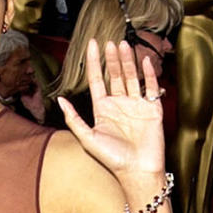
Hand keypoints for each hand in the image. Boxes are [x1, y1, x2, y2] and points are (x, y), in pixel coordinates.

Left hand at [57, 40, 165, 175]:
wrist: (137, 170)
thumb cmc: (112, 158)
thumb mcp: (87, 138)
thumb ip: (73, 118)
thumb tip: (60, 99)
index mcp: (103, 108)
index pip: (97, 79)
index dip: (93, 61)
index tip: (92, 44)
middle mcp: (119, 104)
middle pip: (114, 75)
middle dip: (112, 58)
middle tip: (110, 42)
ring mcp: (136, 105)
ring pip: (131, 77)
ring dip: (127, 61)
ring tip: (124, 45)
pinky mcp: (152, 109)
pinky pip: (150, 87)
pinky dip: (148, 74)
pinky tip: (144, 61)